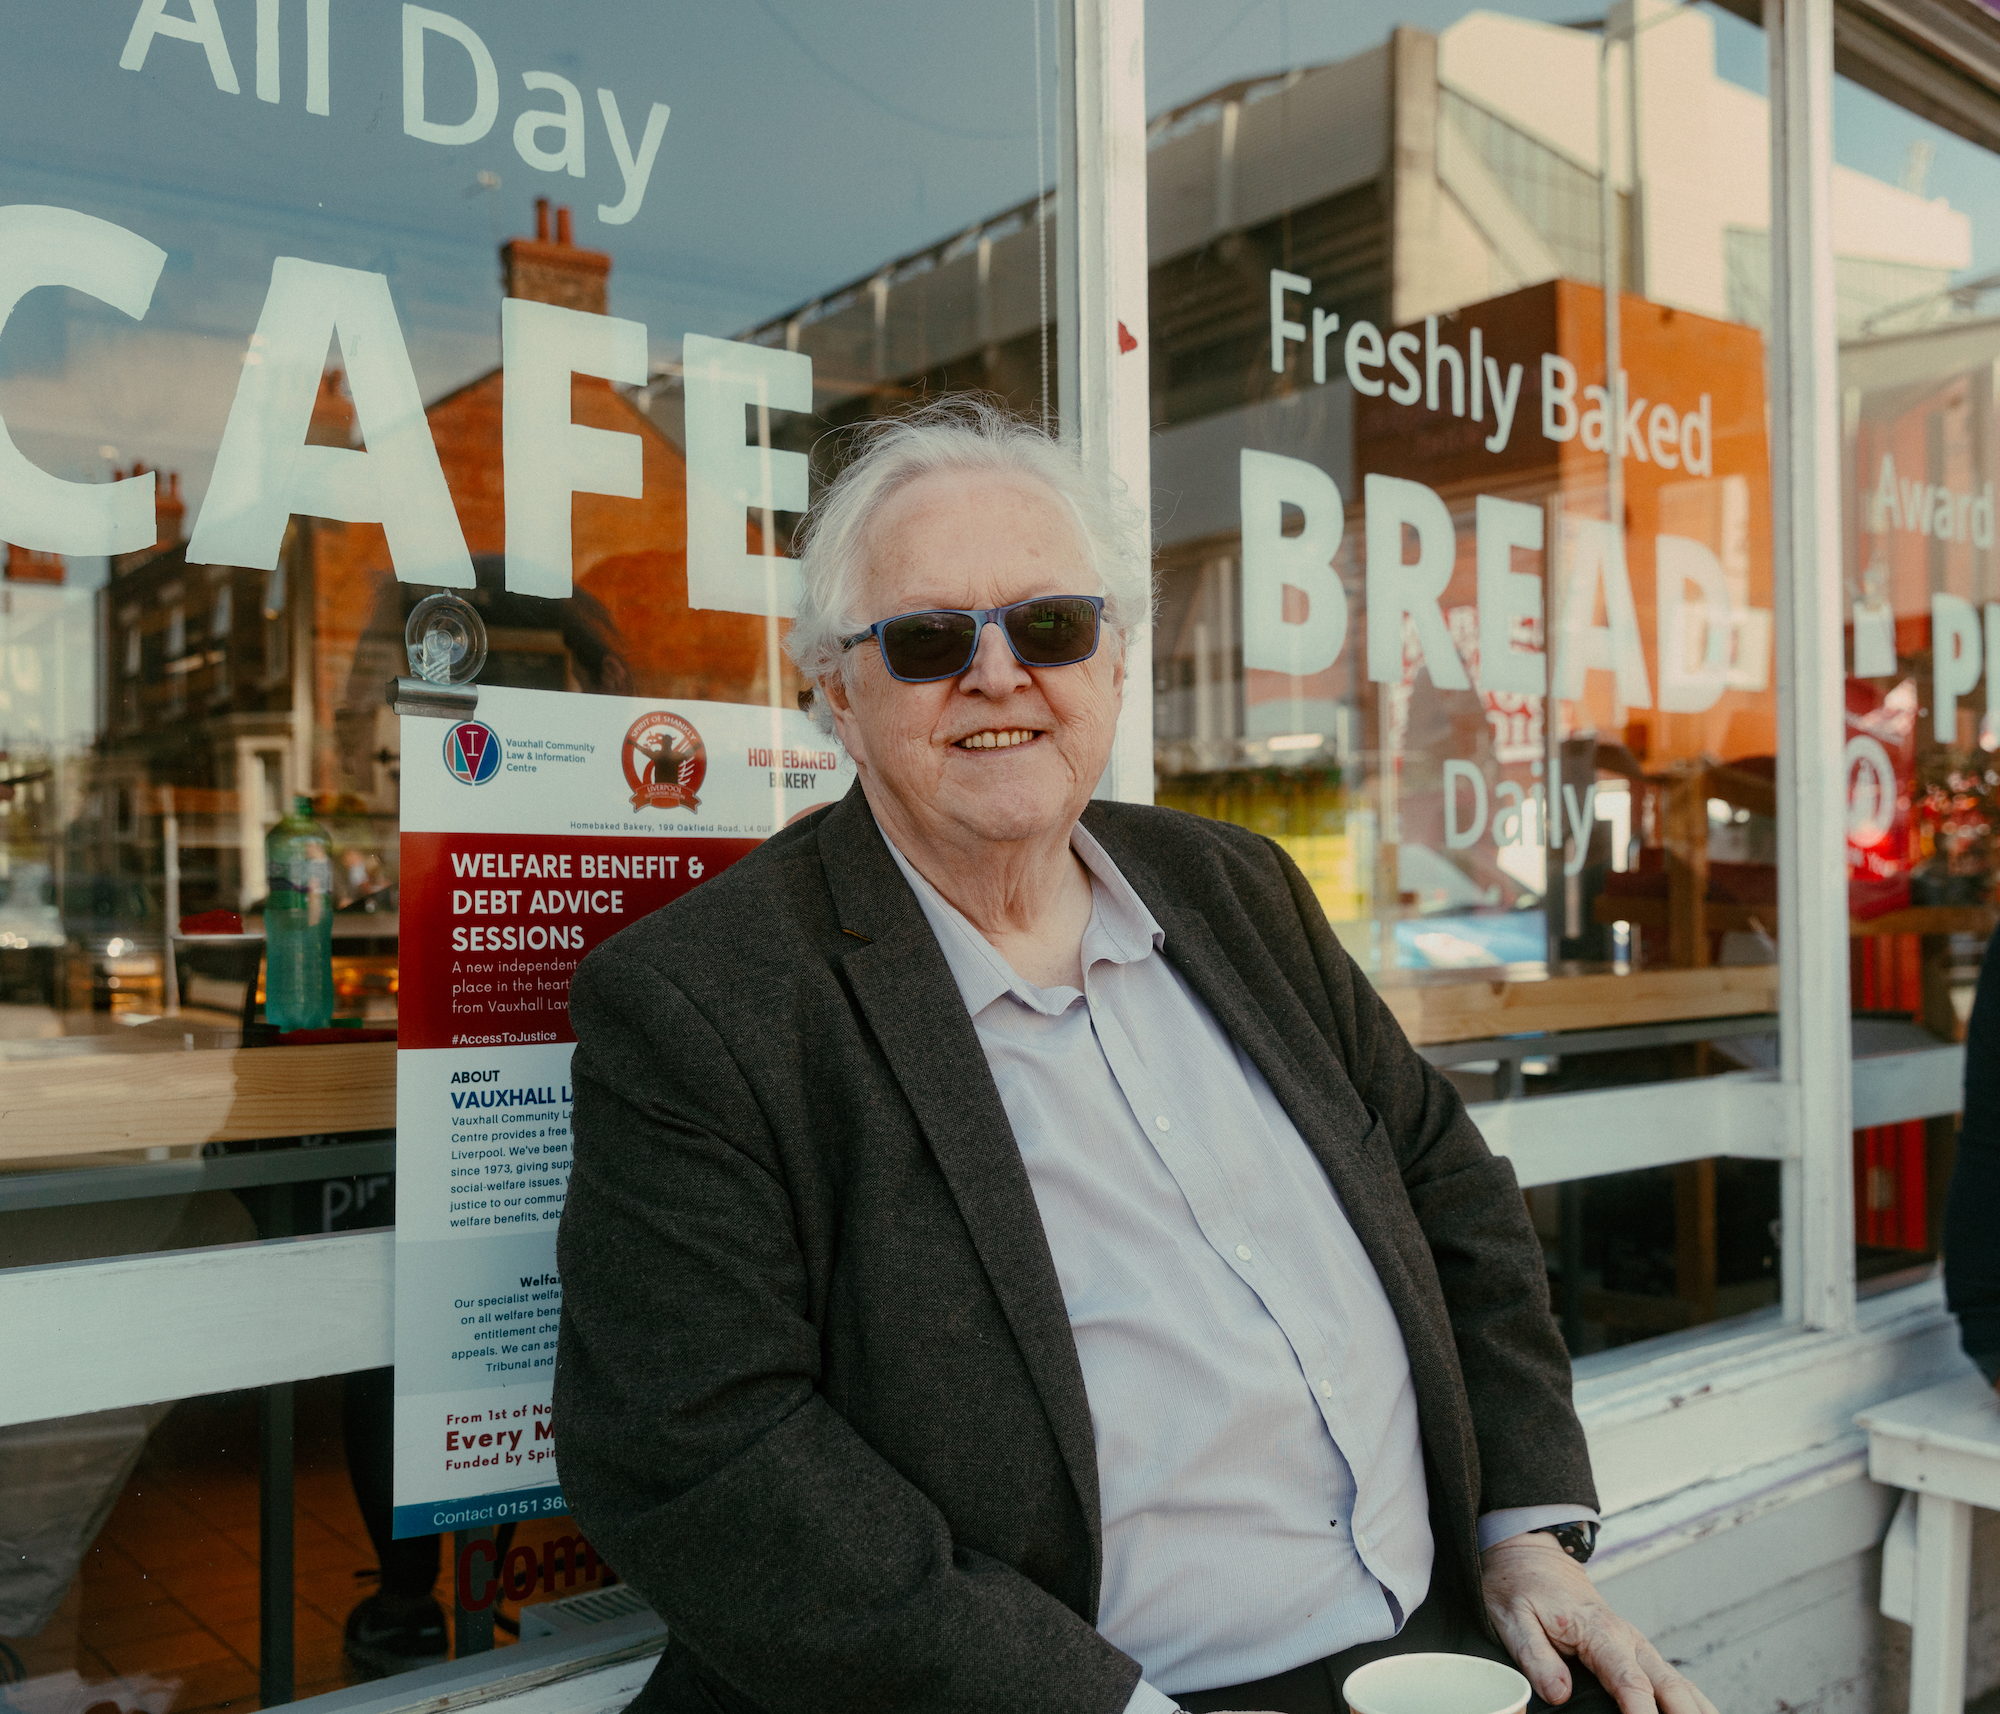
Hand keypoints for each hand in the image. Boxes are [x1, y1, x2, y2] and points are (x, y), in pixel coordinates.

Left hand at [1481, 1533, 1718, 1713]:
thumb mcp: (1513, 1620)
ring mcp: (1638, 1645)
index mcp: (1598, 1632)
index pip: (1629, 1681)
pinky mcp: (1638, 1652)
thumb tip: (1560, 1694)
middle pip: (1669, 1686)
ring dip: (1698, 1711)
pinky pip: (1674, 1681)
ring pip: (1680, 1685)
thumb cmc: (1520, 1588)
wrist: (1533, 1559)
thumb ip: (1536, 1657)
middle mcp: (1628, 1639)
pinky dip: (1694, 1702)